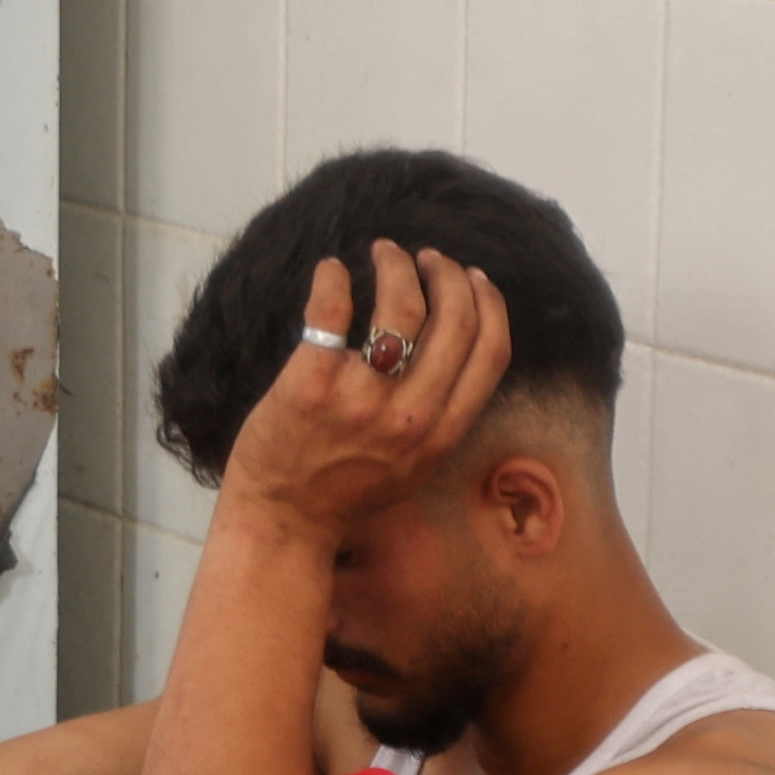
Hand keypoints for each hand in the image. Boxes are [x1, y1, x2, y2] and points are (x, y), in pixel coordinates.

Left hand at [216, 246, 509, 534]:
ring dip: (396, 265)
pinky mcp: (310, 383)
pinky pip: (331, 309)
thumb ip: (440, 414)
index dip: (489, 303)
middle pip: (453, 319)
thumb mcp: (416, 464)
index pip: (491, 352)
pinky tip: (331, 271)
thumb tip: (454, 345)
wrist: (283, 521)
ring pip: (400, 305)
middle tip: (427, 258)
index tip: (473, 278)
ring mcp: (360, 399)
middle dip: (447, 273)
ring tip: (385, 253)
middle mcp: (410, 416)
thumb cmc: (347, 491)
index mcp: (441, 433)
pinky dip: (332, 278)